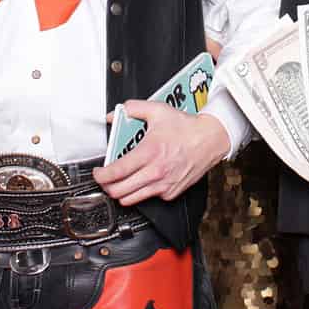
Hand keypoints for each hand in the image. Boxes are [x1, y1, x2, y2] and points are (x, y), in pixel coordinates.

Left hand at [92, 101, 230, 204]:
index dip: (100, 175)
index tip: (98, 172)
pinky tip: (142, 180)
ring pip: (130, 199)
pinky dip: (141, 192)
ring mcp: (163, 185)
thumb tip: (116, 114)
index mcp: (149, 152)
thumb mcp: (158, 110)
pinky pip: (148, 198)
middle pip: (118, 191)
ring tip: (120, 182)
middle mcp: (155, 172)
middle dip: (106, 186)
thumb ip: (133, 109)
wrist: (210, 139)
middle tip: (105, 178)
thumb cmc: (187, 127)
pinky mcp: (171, 193)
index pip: (115, 172)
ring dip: (121, 192)